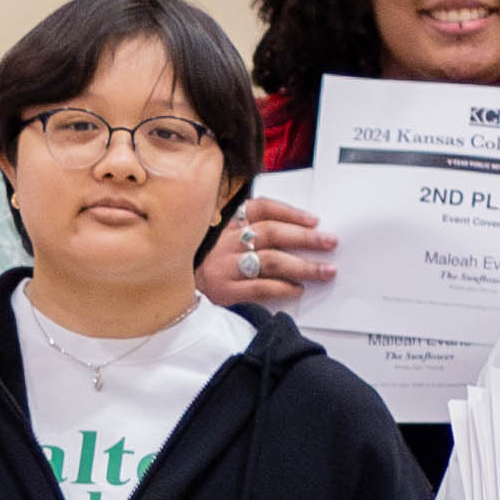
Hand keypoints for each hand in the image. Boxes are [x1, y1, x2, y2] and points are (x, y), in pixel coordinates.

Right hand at [202, 190, 332, 308]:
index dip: (290, 213)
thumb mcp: (216, 236)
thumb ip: (245, 230)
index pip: (261, 208)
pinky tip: (297, 289)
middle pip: (272, 233)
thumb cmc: (199, 261)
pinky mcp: (223, 291)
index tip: (313, 220)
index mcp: (225, 222)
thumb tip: (292, 232)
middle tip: (330, 242)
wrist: (170, 290)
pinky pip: (259, 287)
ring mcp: (223, 266)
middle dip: (305, 237)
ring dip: (302, 266)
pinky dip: (282, 288)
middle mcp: (224, 241)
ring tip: (324, 271)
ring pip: (271, 261)